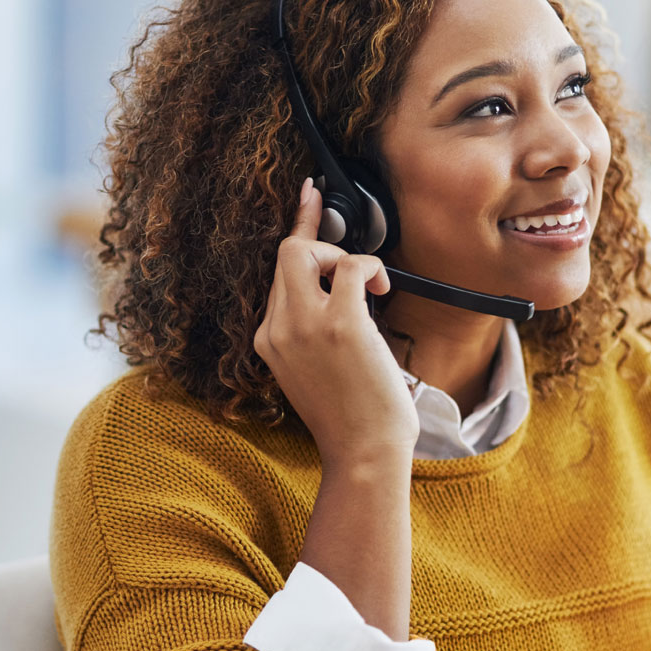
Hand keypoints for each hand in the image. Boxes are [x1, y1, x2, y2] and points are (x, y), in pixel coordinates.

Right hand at [254, 178, 418, 465]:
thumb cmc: (351, 418)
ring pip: (306, 250)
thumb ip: (309, 330)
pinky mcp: (339, 324)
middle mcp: (278, 328)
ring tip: (369, 287)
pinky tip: (382, 289)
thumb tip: (338, 288)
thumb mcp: (311, 370)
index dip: (297, 231)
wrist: (363, 453)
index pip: (276, 274)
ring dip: (343, 255)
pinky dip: (370, 267)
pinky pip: (350, 266)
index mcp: (268, 339)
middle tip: (347, 254)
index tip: (308, 197)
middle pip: (286, 253)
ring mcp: (304, 324)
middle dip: (319, 239)